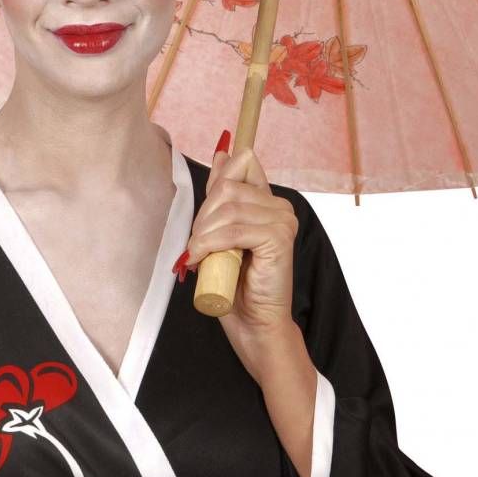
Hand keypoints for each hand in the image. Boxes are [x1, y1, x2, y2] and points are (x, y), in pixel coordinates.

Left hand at [184, 130, 298, 345]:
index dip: (218, 179)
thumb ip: (222, 195)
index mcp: (267, 199)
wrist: (253, 323)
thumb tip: (221, 153)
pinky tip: (202, 258)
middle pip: (227, 187)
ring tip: (198, 255)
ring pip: (228, 208)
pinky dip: (210, 244)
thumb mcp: (220, 230)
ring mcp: (283, 221)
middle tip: (195, 245)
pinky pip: (233, 230)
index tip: (206, 210)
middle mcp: (280, 206)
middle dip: (202, 216)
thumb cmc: (234, 282)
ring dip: (203, 234)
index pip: (243, 162)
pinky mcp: (279, 239)